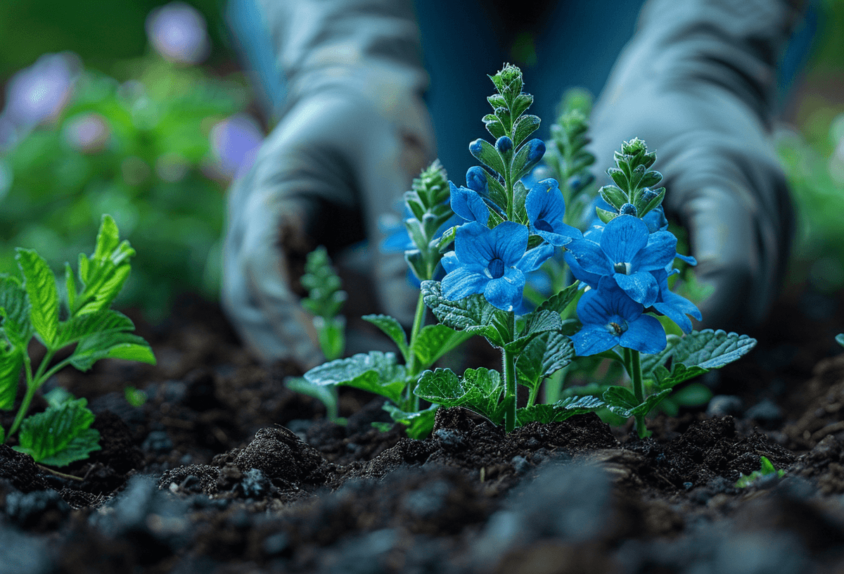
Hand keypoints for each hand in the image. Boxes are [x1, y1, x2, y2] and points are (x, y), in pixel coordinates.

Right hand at [222, 91, 431, 367]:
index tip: (317, 354)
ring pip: (260, 299)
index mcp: (269, 187)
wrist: (359, 82)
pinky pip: (286, 291)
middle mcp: (255, 213)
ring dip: (290, 337)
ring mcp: (266, 228)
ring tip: (334, 372)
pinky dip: (308, 320)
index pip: (259, 262)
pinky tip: (343, 343)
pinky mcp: (289, 241)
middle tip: (327, 379)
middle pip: (246, 292)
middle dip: (280, 338)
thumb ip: (400, 241)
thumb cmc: (376, 113)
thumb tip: (413, 321)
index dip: (284, 314)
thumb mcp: (395, 169)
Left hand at [588, 0, 797, 329]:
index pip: (729, 272)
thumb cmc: (641, 121)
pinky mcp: (783, 226)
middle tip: (648, 359)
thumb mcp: (608, 168)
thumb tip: (583, 312)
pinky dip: (726, 301)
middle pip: (750, 296)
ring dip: (715, 322)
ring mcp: (782, 212)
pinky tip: (687, 305)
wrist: (700, 79)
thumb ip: (603, 233)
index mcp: (722, 179)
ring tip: (662, 336)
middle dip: (702, 334)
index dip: (697, 323)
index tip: (656, 353)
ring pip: (760, 297)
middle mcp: (765, 199)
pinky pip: (761, 282)